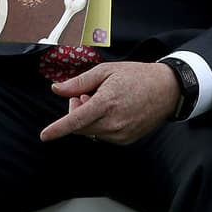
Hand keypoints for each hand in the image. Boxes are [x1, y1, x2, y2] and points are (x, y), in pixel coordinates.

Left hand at [40, 62, 180, 144]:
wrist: (166, 89)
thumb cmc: (137, 76)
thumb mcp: (106, 71)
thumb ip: (80, 82)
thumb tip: (57, 88)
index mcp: (106, 103)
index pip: (76, 121)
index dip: (58, 129)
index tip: (45, 135)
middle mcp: (113, 123)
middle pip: (80, 127)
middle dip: (75, 112)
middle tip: (83, 95)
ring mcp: (121, 134)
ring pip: (91, 132)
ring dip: (88, 119)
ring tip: (101, 100)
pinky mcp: (126, 140)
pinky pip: (104, 136)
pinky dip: (101, 125)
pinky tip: (112, 110)